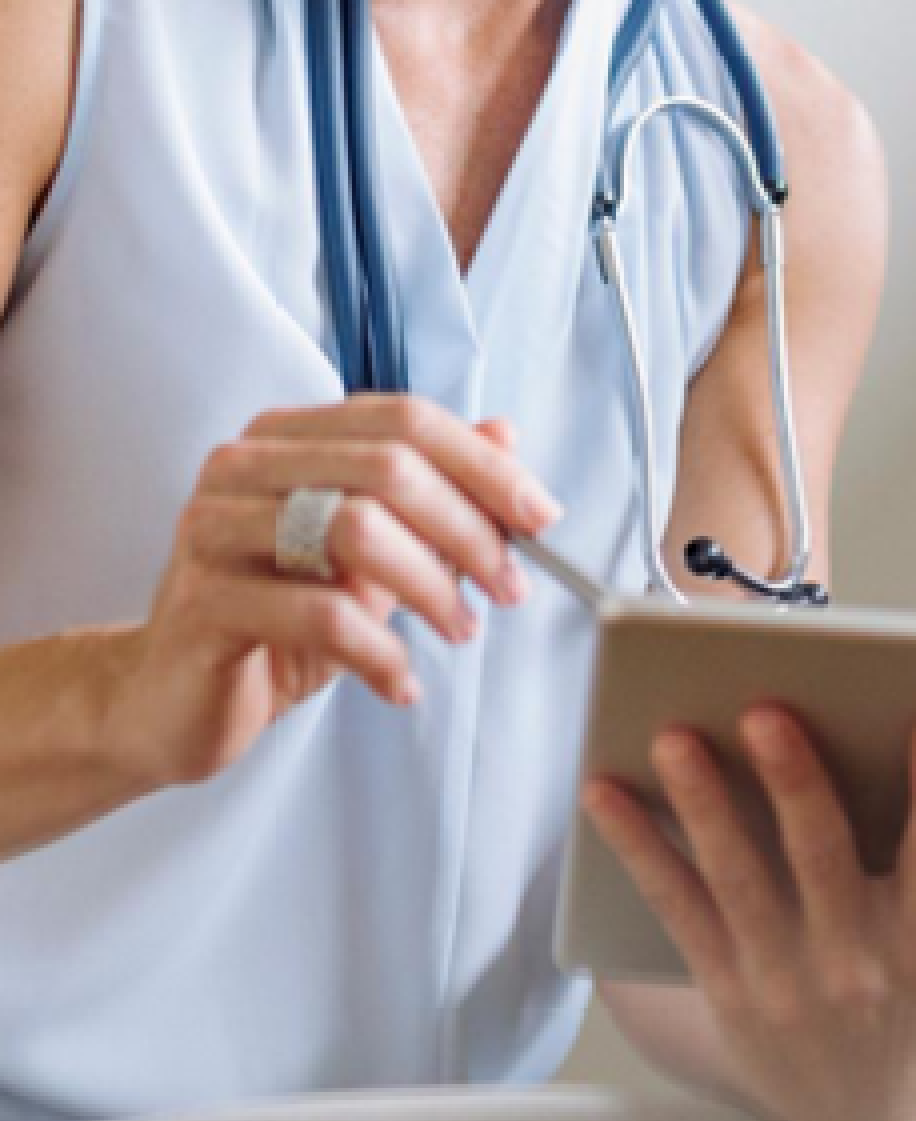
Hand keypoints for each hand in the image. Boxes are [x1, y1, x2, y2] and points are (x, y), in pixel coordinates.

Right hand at [107, 397, 557, 789]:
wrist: (169, 700)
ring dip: (431, 587)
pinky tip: (400, 683)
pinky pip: (320, 616)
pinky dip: (380, 653)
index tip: (541, 516)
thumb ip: (430, 489)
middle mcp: (242, 466)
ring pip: (356, 531)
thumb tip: (506, 432)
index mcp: (285, 436)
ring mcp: (213, 528)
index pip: (404, 420)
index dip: (483, 464)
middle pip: (387, 469)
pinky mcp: (203, 602)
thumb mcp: (368, 552)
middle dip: (468, 529)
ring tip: (459, 630)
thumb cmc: (278, 619)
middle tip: (509, 586)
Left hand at [582, 705, 915, 1120]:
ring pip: (736, 880)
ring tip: (673, 735)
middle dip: (794, 782)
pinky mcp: (719, 984)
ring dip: (700, 807)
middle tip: (766, 706)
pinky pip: (673, 909)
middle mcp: (853, 961)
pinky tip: (604, 789)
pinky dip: (638, 850)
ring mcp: (778, 976)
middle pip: (822, 859)